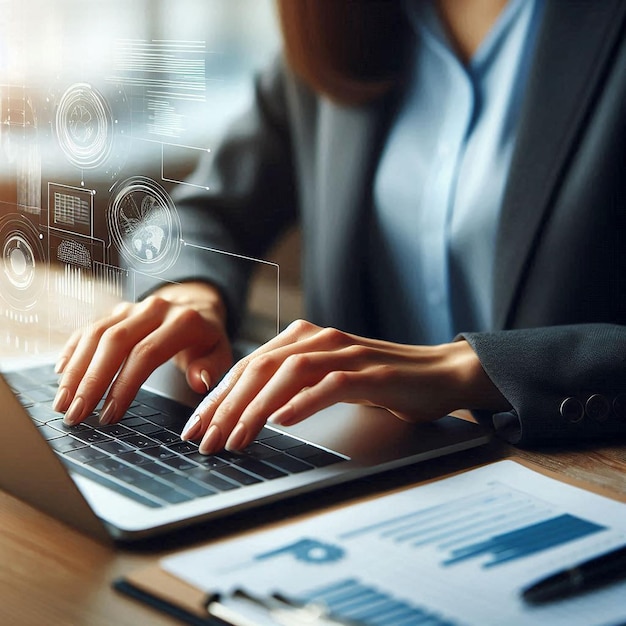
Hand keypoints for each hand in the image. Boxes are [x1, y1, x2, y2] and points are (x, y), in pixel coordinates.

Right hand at [53, 282, 231, 425]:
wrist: (196, 306)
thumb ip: (210, 367)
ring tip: (63, 403)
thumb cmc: (206, 338)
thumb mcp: (220, 353)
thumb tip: (199, 382)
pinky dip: (73, 350)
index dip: (125, 385)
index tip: (110, 415)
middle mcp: (154, 309)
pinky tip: (61, 373)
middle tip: (77, 414)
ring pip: (96, 334)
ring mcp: (132, 308)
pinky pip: (88, 328)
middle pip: (114, 342)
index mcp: (182, 321)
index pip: (146, 353)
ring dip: (76, 370)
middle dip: (92, 381)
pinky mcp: (116, 311)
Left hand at [181, 319, 508, 453]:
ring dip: (257, 407)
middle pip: (261, 367)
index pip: (249, 366)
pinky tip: (283, 420)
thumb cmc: (379, 381)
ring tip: (235, 438)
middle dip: (227, 405)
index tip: (196, 426)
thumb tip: (249, 412)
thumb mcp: (328, 379)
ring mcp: (345, 353)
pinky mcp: (370, 373)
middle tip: (204, 439)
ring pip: (289, 373)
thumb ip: (292, 385)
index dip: (218, 396)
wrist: (437, 374)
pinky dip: (303, 401)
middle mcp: (319, 339)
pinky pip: (330, 384)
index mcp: (304, 337)